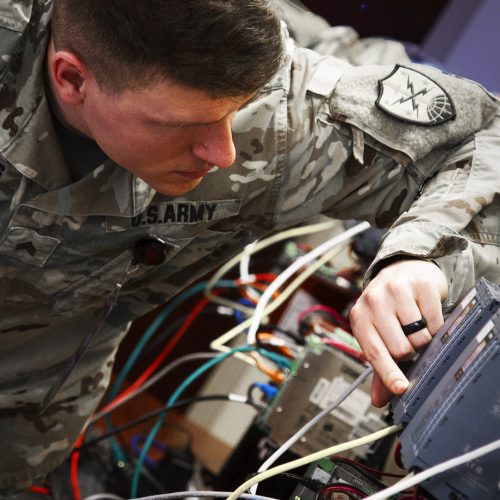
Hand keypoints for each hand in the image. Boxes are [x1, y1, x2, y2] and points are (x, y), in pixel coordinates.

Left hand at [350, 259, 447, 406]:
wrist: (402, 270)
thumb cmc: (388, 307)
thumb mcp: (377, 332)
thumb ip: (379, 366)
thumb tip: (379, 399)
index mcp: (359, 317)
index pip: (374, 353)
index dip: (388, 374)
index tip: (401, 389)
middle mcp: (374, 301)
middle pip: (401, 348)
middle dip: (409, 351)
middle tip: (407, 339)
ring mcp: (396, 290)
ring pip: (420, 337)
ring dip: (423, 339)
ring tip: (415, 325)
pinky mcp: (420, 285)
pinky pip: (436, 321)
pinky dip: (436, 325)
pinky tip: (426, 314)